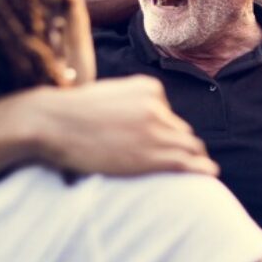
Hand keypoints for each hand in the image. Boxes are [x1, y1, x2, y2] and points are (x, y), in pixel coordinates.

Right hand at [26, 76, 217, 176]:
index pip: (169, 113)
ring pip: (188, 145)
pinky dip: (201, 169)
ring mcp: (157, 130)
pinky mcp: (154, 154)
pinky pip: (186, 162)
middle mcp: (158, 106)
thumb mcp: (107, 95)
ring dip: (194, 157)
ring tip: (202, 169)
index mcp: (148, 88)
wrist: (51, 123)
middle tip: (186, 159)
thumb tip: (135, 123)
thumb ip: (128, 104)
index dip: (165, 130)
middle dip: (180, 144)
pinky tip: (210, 173)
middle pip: (180, 130)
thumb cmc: (69, 113)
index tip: (159, 143)